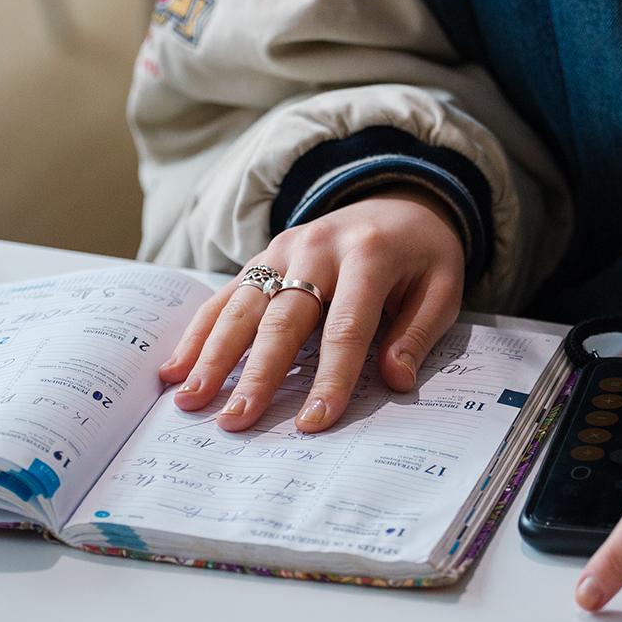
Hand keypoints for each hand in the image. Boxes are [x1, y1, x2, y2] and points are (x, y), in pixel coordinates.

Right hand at [158, 187, 465, 432]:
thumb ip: (418, 332)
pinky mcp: (265, 256)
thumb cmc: (422, 254)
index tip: (314, 421)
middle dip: (259, 372)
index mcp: (369, 255)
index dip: (331, 376)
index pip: (347, 326)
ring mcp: (285, 248)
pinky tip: (177, 367)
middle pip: (284, 317)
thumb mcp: (444, 287)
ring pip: (245, 305)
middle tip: (236, 420)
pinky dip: (200, 331)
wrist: (400, 200)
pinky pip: (228, 294)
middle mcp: (319, 247)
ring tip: (192, 400)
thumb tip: (394, 381)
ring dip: (215, 355)